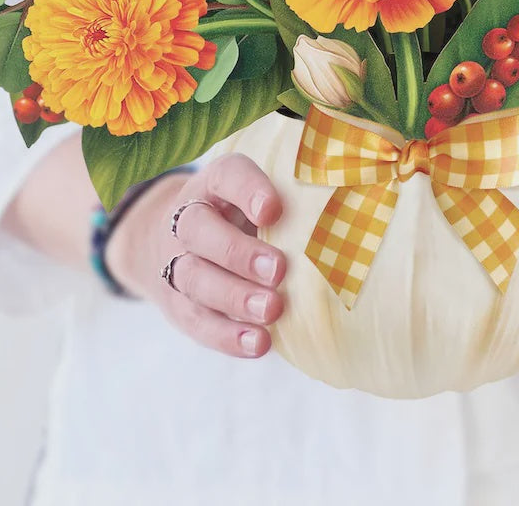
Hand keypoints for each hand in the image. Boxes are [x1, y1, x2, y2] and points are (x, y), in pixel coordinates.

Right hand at [105, 153, 285, 359]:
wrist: (179, 241)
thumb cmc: (240, 215)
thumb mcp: (258, 195)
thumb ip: (288, 199)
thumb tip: (342, 220)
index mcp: (213, 184)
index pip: (226, 176)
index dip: (247, 190)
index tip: (274, 209)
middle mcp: (188, 219)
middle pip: (200, 231)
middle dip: (239, 253)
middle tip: (278, 269)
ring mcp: (176, 262)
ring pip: (196, 279)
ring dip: (235, 297)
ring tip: (272, 310)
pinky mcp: (177, 304)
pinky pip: (197, 321)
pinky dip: (227, 335)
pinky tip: (259, 342)